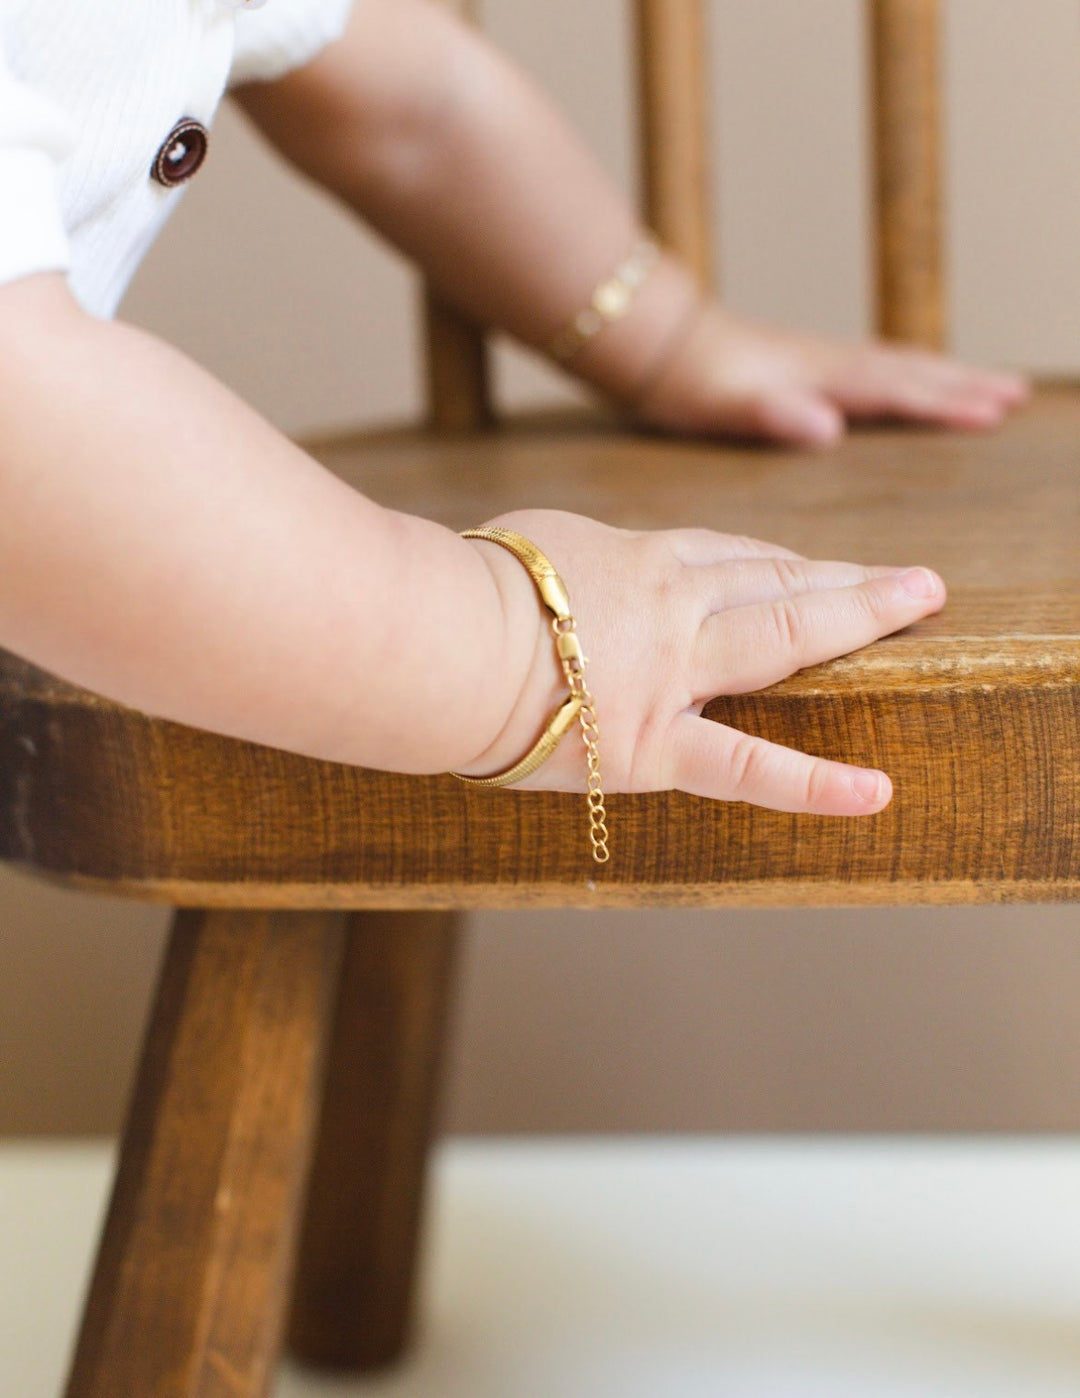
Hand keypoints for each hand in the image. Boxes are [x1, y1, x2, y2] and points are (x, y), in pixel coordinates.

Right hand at [458, 510, 945, 814]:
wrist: (433, 641)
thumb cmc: (454, 589)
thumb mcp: (520, 548)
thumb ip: (565, 564)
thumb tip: (559, 581)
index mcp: (632, 562)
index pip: (723, 554)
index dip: (777, 559)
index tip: (811, 564)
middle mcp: (672, 607)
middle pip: (775, 578)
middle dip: (846, 576)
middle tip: (911, 578)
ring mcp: (674, 673)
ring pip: (783, 631)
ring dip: (856, 614)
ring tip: (920, 605)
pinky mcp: (656, 745)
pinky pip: (746, 766)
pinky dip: (812, 782)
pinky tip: (873, 793)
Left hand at [627, 300, 1028, 447]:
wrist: (656, 343)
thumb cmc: (686, 382)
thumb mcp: (722, 406)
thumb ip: (772, 414)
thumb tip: (828, 427)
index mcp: (816, 378)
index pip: (893, 391)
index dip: (944, 403)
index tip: (994, 413)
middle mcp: (826, 363)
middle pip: (909, 372)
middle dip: (963, 386)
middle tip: (1016, 396)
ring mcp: (817, 361)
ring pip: (897, 366)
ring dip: (945, 377)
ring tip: (991, 387)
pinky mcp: (805, 366)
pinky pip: (875, 369)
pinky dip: (908, 374)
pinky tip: (914, 383)